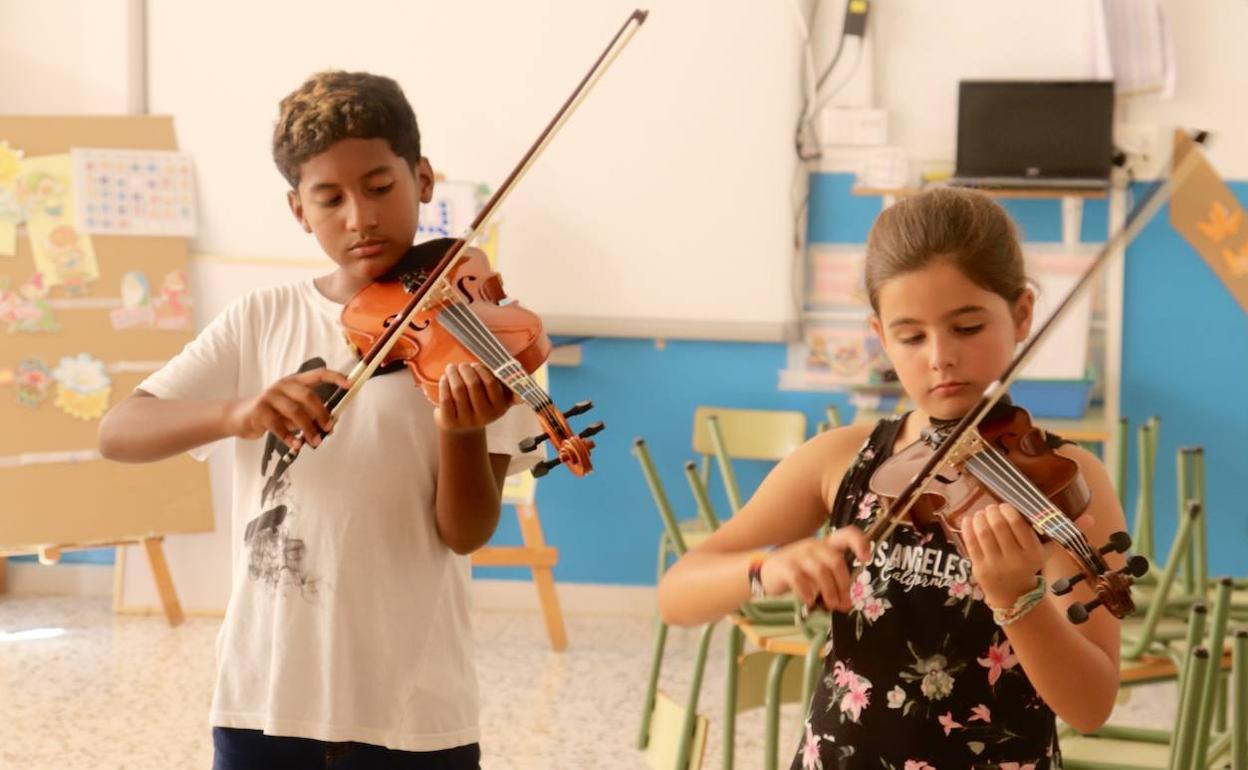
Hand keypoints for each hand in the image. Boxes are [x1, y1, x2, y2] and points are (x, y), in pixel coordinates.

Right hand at [225, 367, 350, 449]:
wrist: (240, 417)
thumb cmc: (272, 413)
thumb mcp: (292, 410)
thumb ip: (308, 414)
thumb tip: (330, 425)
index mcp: (295, 381)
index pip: (318, 374)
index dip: (335, 378)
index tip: (350, 385)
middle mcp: (283, 385)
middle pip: (308, 396)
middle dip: (321, 413)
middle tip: (329, 428)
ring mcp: (270, 396)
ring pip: (295, 411)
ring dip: (308, 428)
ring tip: (315, 442)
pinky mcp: (259, 410)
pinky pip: (277, 425)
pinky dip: (289, 437)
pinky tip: (296, 445)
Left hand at [434, 362, 512, 432]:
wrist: (462, 428)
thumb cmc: (482, 405)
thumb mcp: (499, 400)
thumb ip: (510, 389)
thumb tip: (523, 388)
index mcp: (499, 408)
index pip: (491, 383)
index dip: (482, 370)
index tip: (475, 364)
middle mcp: (485, 416)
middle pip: (473, 384)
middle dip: (466, 369)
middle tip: (462, 365)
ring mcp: (467, 421)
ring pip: (458, 389)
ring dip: (453, 374)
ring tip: (452, 368)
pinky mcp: (451, 422)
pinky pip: (446, 398)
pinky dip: (444, 384)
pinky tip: (445, 379)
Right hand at [759, 527, 871, 611]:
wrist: (767, 573)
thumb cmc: (799, 574)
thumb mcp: (819, 573)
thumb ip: (834, 584)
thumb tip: (846, 604)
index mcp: (826, 545)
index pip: (847, 534)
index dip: (859, 543)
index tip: (866, 559)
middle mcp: (814, 546)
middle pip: (835, 561)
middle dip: (843, 584)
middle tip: (844, 604)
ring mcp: (798, 554)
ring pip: (820, 571)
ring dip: (829, 591)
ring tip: (831, 606)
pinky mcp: (784, 565)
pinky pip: (798, 578)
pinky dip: (806, 591)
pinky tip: (809, 601)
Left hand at [962, 503, 1094, 607]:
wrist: (1013, 595)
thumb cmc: (1030, 565)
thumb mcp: (1048, 552)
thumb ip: (1064, 533)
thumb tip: (1092, 518)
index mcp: (1032, 554)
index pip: (1018, 525)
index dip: (1008, 510)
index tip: (1005, 506)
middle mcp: (1014, 561)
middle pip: (998, 526)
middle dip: (993, 512)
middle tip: (992, 508)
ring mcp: (995, 565)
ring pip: (983, 533)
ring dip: (980, 517)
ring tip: (982, 513)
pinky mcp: (978, 568)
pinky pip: (970, 543)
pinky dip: (968, 527)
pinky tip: (970, 520)